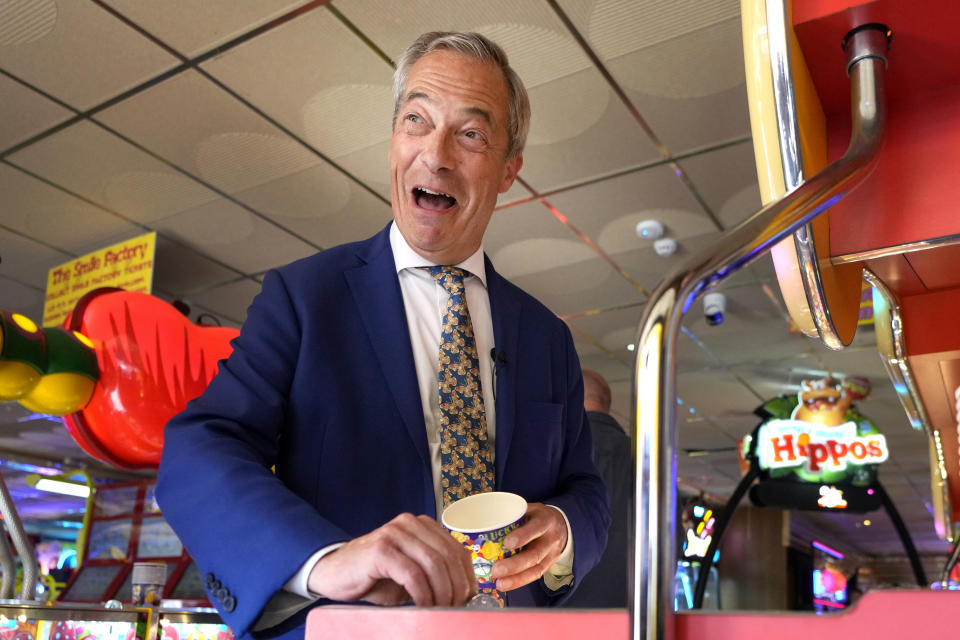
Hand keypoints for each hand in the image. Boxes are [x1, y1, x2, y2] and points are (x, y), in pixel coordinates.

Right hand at [306, 513, 475, 605]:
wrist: (333, 573)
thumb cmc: (374, 576)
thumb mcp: (411, 574)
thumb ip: (434, 575)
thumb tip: (464, 594)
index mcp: (421, 525)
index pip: (457, 549)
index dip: (468, 576)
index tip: (469, 599)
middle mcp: (409, 524)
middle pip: (448, 556)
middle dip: (457, 588)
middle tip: (456, 609)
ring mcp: (394, 533)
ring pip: (434, 564)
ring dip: (442, 593)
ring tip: (439, 610)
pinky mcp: (381, 549)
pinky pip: (413, 574)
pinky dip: (423, 594)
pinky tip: (422, 606)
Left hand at [490, 502, 566, 591]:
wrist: (561, 527)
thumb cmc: (539, 517)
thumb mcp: (530, 509)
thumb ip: (513, 513)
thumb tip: (486, 520)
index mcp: (545, 520)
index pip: (536, 528)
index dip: (523, 536)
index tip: (507, 543)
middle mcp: (550, 539)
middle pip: (535, 555)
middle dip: (515, 565)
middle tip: (496, 570)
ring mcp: (551, 555)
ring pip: (535, 569)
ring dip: (516, 579)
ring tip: (499, 583)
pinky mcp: (548, 566)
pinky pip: (534, 576)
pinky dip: (518, 582)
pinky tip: (505, 585)